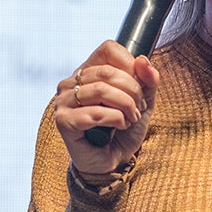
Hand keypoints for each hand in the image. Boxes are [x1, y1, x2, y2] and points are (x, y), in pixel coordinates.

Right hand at [54, 41, 158, 174]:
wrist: (112, 162)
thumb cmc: (123, 129)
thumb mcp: (143, 102)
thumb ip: (148, 80)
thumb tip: (143, 60)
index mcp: (87, 71)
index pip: (108, 48)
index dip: (130, 64)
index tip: (138, 86)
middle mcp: (70, 83)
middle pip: (107, 71)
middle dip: (132, 91)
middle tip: (138, 108)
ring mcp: (63, 101)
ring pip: (101, 90)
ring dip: (125, 106)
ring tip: (130, 118)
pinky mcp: (64, 121)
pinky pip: (95, 113)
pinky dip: (115, 119)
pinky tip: (119, 126)